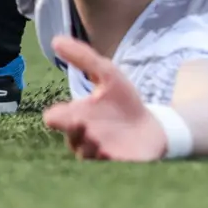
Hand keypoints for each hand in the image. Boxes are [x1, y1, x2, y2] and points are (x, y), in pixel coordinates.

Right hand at [42, 35, 169, 161]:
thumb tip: (55, 39)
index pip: (55, 119)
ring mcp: (99, 155)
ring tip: (97, 139)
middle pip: (71, 139)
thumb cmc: (123, 102)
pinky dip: (108, 162)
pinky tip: (112, 155)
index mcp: (76, 117)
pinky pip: (107, 168)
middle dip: (74, 132)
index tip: (55, 115)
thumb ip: (83, 58)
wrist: (152, 127)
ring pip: (86, 156)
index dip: (55, 117)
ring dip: (90, 148)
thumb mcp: (107, 74)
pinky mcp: (117, 166)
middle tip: (80, 123)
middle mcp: (83, 138)